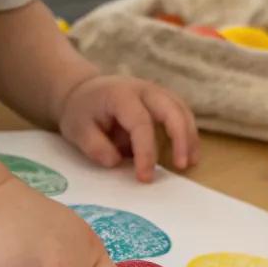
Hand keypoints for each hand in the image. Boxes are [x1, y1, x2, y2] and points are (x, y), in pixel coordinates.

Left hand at [57, 73, 199, 182]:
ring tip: (190, 162)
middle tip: (182, 166)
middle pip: (172, 109)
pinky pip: (181, 113)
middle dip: (181, 138)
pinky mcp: (162, 99)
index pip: (141, 123)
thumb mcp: (77, 130)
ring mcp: (156, 91)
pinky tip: (189, 153)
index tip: (145, 177)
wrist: (83, 90)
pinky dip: (188, 132)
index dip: (146, 151)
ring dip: (190, 136)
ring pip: (182, 109)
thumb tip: (117, 162)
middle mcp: (143, 89)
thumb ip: (96, 147)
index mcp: (121, 95)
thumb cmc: (81, 112)